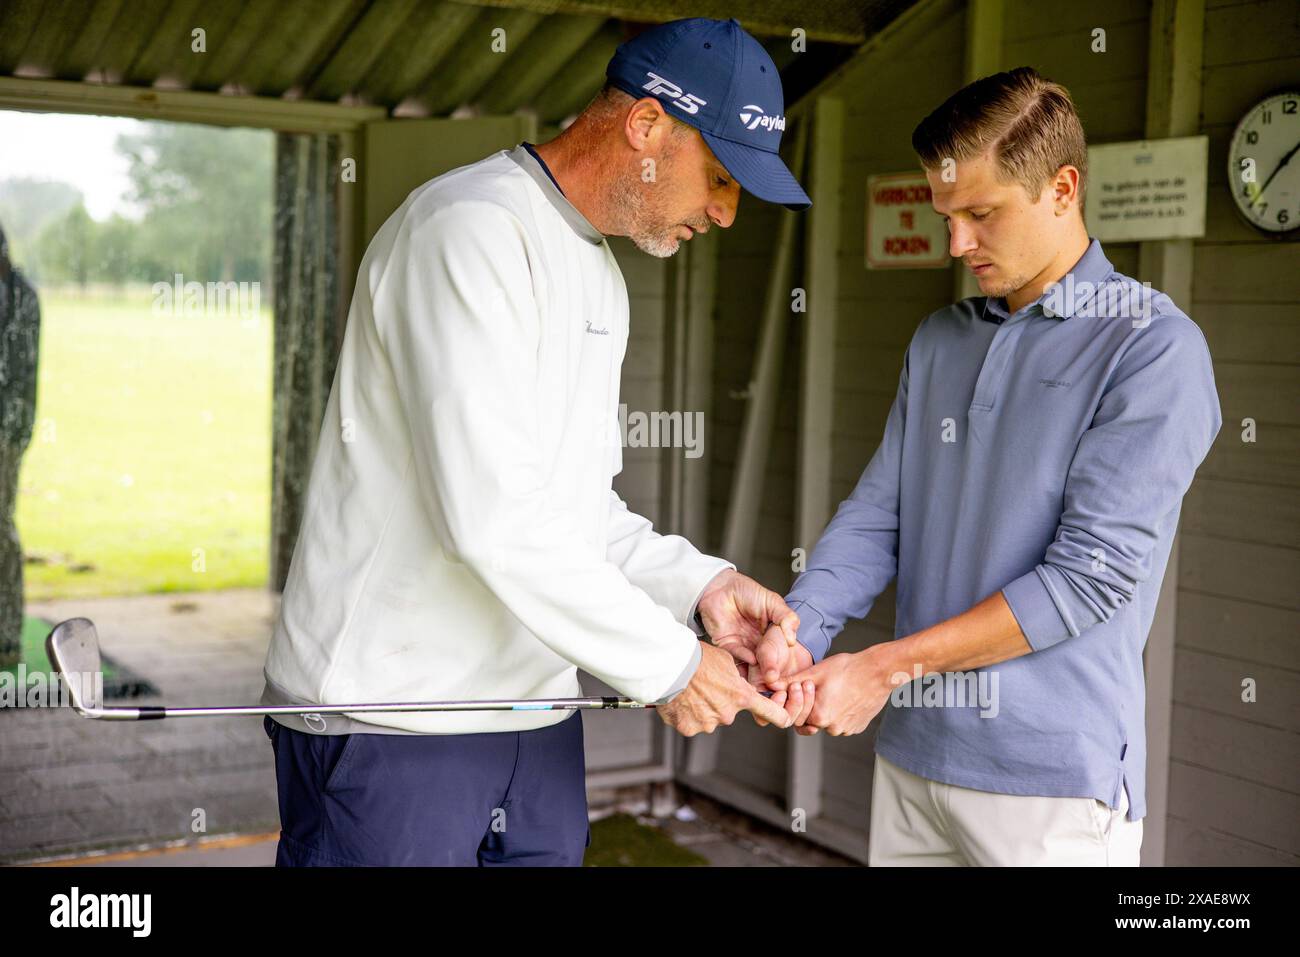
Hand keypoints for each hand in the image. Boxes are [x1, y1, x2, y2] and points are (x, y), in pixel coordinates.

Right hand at [656, 641, 792, 735]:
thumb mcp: (727, 660)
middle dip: (719, 702)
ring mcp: (707, 724)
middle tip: (704, 686)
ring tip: (689, 690)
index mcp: (741, 696)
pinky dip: (685, 714)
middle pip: (728, 712)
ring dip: (701, 708)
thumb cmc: (697, 657)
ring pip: (708, 718)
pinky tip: (679, 699)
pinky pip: (690, 723)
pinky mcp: (688, 728)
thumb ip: (737, 676)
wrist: (669, 665)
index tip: (784, 717)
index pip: (774, 714)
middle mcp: (727, 714)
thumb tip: (740, 680)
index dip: (781, 716)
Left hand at [694, 569, 799, 680]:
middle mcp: (757, 642)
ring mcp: (743, 645)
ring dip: (758, 668)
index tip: (788, 666)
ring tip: (766, 674)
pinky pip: (736, 655)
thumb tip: (793, 640)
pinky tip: (752, 659)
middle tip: (776, 675)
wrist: (722, 586)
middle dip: (771, 668)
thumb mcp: (772, 602)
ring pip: (752, 662)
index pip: (780, 649)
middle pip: (767, 659)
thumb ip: (786, 617)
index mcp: (771, 633)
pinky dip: (744, 658)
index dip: (783, 658)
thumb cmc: (747, 592)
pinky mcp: (727, 645)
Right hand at [748, 626, 816, 730]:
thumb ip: (767, 662)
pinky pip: (804, 709)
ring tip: (807, 684)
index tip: (782, 692)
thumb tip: (771, 678)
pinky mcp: (798, 697)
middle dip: (790, 706)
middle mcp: (769, 697)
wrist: (793, 639)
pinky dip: (810, 705)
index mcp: (756, 689)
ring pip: (792, 716)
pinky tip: (814, 695)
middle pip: (778, 717)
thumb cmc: (775, 640)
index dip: (773, 705)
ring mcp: (784, 698)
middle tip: (797, 687)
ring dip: (802, 704)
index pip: (760, 710)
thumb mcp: (768, 648)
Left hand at [767, 646, 895, 735]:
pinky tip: (844, 695)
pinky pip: (841, 721)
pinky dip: (839, 711)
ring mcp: (847, 729)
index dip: (798, 701)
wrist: (879, 671)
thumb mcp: (816, 672)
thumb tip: (772, 685)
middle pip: (811, 721)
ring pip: (827, 721)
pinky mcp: (857, 727)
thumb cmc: (849, 669)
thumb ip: (792, 682)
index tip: (805, 686)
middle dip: (811, 705)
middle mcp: (833, 728)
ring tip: (833, 689)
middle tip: (818, 687)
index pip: (797, 717)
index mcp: (820, 716)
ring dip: (825, 708)